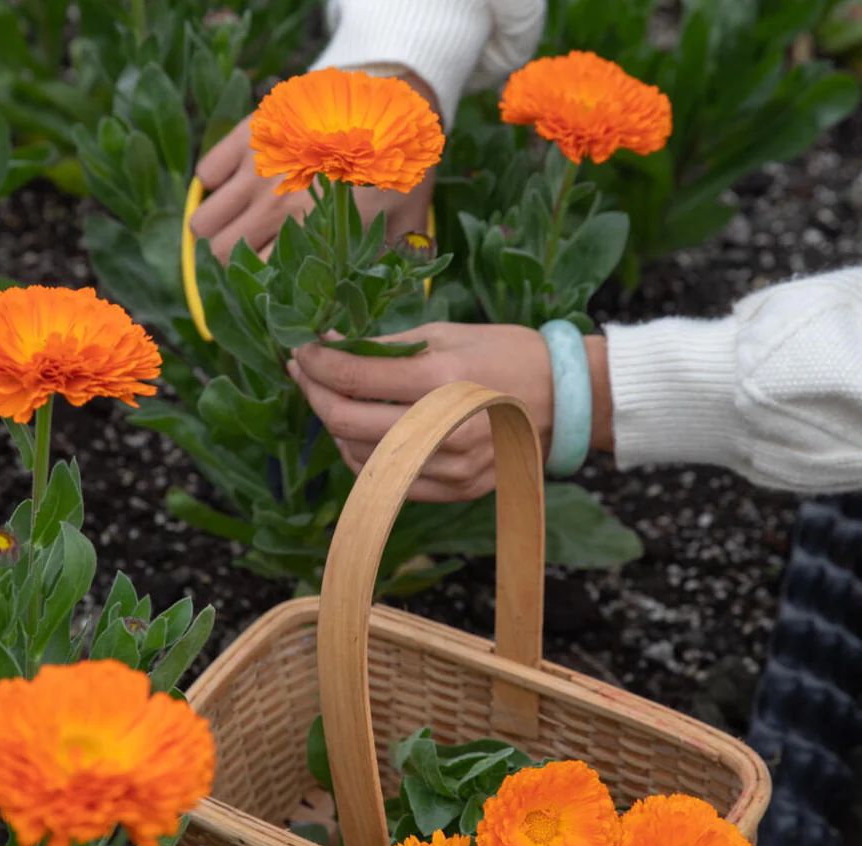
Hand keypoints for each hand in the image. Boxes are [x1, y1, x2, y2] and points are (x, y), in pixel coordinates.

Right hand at [190, 75, 438, 263]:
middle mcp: (278, 207)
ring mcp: (258, 170)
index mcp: (315, 235)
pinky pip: (207, 174)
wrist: (388, 97)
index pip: (259, 277)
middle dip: (230, 259)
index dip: (259, 282)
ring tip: (234, 224)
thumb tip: (366, 295)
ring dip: (215, 228)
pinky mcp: (248, 136)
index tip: (266, 278)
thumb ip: (385, 263)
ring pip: (203, 221)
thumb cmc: (400, 164)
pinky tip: (238, 184)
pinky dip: (215, 185)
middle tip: (248, 252)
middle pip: (219, 253)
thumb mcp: (404, 224)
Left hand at [289, 324, 612, 501]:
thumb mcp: (449, 333)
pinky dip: (363, 457)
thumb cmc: (507, 354)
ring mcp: (447, 467)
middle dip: (314, 395)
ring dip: (335, 428)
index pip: (354, 377)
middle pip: (346, 422)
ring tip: (334, 399)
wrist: (567, 401)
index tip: (301, 350)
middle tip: (304, 373)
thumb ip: (388, 345)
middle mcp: (442, 429)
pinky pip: (387, 482)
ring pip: (359, 459)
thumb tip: (333, 345)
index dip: (317, 363)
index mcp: (442, 379)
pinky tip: (361, 433)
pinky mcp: (452, 491)